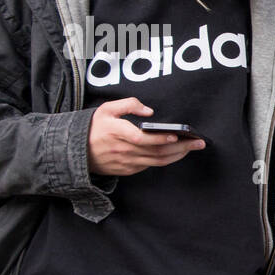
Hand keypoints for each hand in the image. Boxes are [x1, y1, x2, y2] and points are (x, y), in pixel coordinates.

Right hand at [88, 97, 204, 175]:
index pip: (142, 139)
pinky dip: (166, 160)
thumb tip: (149, 111)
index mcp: (117, 133)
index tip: (175, 136)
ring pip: (157, 161)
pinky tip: (177, 153)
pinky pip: (150, 166)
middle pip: (156, 152)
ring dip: (177, 155)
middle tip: (199, 142)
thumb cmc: (94, 128)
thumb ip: (128, 105)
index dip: (159, 139)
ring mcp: (126, 162)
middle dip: (181, 148)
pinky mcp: (128, 170)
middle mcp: (123, 150)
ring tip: (193, 147)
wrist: (75, 152)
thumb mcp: (106, 109)